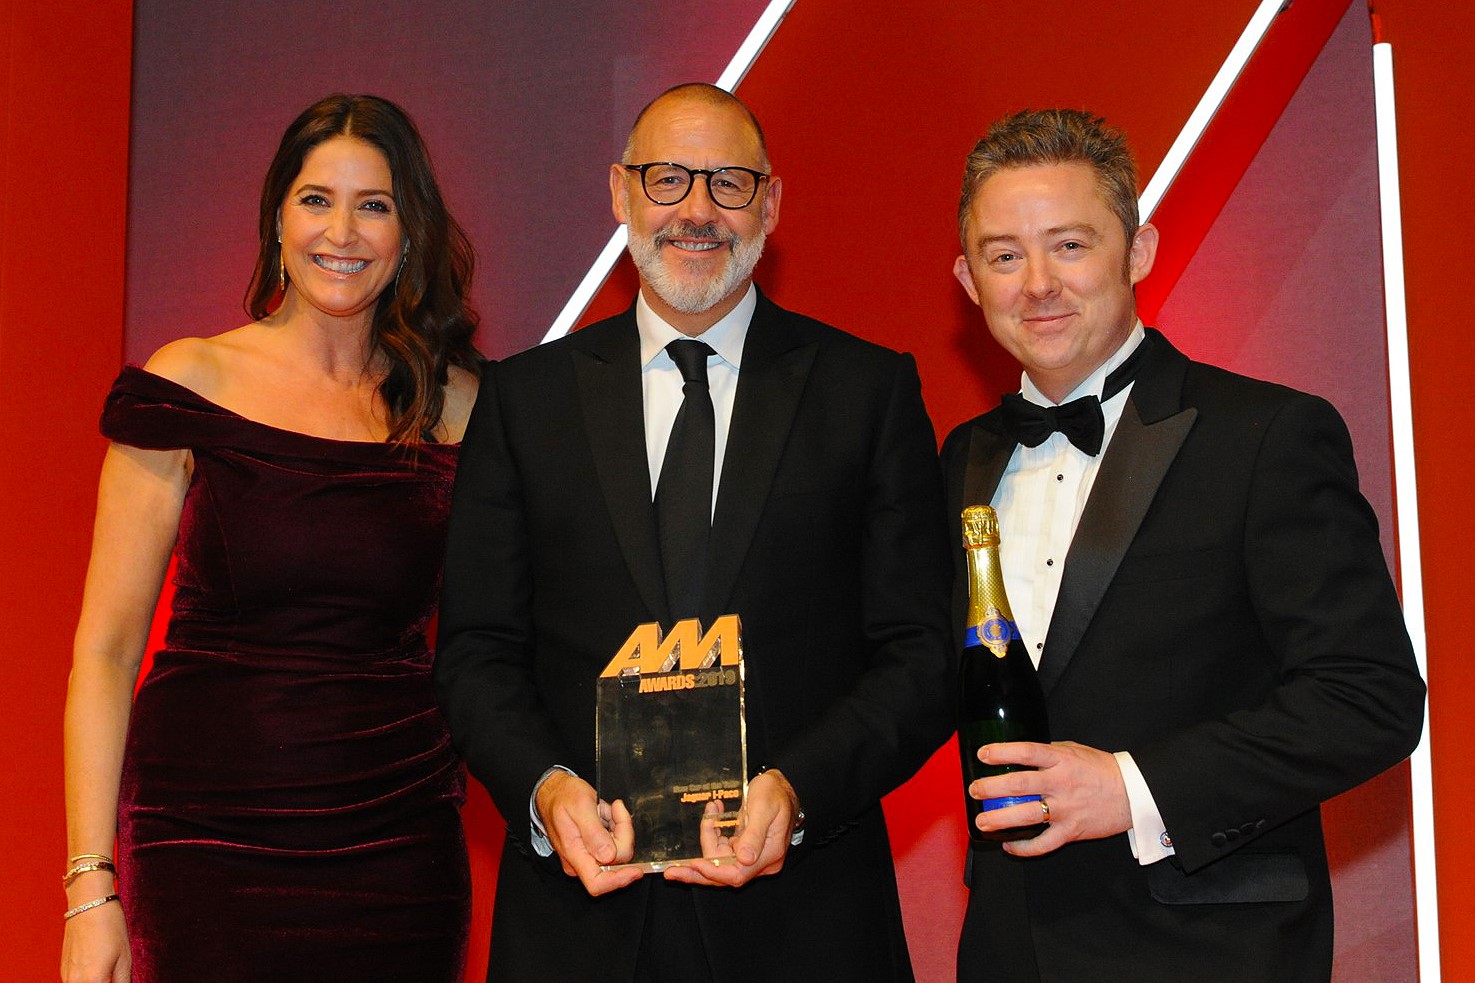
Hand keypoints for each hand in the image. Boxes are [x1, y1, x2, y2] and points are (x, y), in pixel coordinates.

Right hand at [60, 890, 129, 982]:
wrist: (89, 905)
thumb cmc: (110, 927)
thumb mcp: (125, 957)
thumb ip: (123, 981)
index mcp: (93, 980)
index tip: (117, 981)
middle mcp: (75, 981)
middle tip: (112, 977)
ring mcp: (66, 975)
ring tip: (106, 974)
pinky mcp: (63, 969)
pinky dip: (84, 981)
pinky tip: (96, 971)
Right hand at [535, 770, 642, 895]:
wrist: (554, 792)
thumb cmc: (563, 797)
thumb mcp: (580, 806)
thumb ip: (593, 832)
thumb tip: (608, 856)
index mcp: (574, 854)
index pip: (597, 883)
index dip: (620, 880)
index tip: (637, 870)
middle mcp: (580, 861)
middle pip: (615, 862)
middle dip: (623, 835)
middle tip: (615, 810)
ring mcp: (587, 856)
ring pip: (618, 851)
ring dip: (618, 829)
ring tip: (604, 810)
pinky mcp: (594, 850)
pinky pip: (615, 845)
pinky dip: (616, 828)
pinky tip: (604, 815)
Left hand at [665, 769, 798, 887]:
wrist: (783, 785)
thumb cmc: (775, 794)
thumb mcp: (764, 809)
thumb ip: (755, 834)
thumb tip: (745, 858)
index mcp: (769, 855)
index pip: (737, 874)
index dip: (714, 871)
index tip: (695, 864)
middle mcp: (760, 861)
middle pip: (724, 874)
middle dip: (698, 872)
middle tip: (672, 872)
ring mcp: (751, 855)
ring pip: (720, 859)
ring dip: (709, 838)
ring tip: (711, 813)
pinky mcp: (744, 848)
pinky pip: (722, 849)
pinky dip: (713, 834)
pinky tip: (714, 816)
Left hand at [970, 741, 1131, 856]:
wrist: (1134, 793)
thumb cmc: (1102, 770)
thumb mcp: (1075, 751)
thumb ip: (1049, 752)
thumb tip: (1022, 755)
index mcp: (1062, 760)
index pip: (1027, 752)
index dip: (1003, 752)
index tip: (983, 754)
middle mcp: (1062, 783)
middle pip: (1020, 784)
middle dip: (992, 787)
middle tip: (975, 789)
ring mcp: (1066, 809)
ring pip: (1028, 815)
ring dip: (1001, 819)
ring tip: (982, 821)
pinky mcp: (1072, 831)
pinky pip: (1044, 843)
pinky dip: (1025, 847)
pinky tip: (1009, 845)